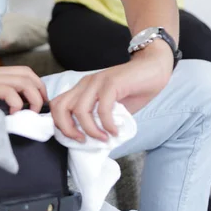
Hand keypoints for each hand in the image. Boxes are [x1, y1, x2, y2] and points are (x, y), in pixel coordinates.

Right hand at [0, 65, 47, 112]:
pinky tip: (13, 113)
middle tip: (41, 108)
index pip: (24, 71)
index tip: (39, 100)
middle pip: (28, 74)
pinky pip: (8, 91)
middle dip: (40, 90)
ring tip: (31, 111)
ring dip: (33, 97)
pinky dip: (16, 102)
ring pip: (23, 81)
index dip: (36, 84)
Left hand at [49, 43, 172, 141]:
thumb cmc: (133, 90)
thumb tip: (92, 142)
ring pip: (80, 110)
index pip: (57, 105)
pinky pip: (103, 108)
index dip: (60, 125)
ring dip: (90, 130)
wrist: (153, 68)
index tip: (76, 139)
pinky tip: (115, 131)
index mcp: (81, 89)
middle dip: (68, 129)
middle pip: (61, 107)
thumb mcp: (111, 107)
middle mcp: (85, 84)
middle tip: (83, 141)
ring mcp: (97, 82)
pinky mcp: (112, 83)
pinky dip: (108, 124)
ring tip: (103, 138)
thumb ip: (99, 119)